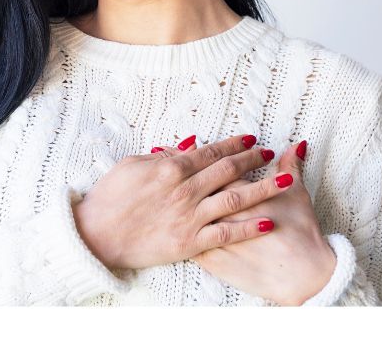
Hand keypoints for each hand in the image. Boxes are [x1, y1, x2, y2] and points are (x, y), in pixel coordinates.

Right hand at [71, 132, 295, 271]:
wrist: (96, 235)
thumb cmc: (109, 198)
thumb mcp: (132, 165)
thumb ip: (163, 155)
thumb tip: (189, 144)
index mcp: (171, 168)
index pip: (211, 151)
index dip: (234, 144)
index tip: (251, 139)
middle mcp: (185, 190)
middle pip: (228, 170)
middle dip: (253, 160)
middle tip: (270, 154)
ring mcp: (190, 216)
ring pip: (235, 198)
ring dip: (263, 189)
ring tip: (285, 182)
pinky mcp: (190, 242)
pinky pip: (226, 233)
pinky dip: (248, 227)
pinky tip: (268, 222)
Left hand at [151, 138, 336, 305]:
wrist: (300, 275)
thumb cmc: (301, 233)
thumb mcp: (297, 196)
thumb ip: (292, 166)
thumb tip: (297, 145)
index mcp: (236, 192)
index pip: (213, 167)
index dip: (201, 155)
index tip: (189, 144)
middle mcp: (219, 212)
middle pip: (192, 186)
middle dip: (178, 171)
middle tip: (167, 156)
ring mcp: (212, 236)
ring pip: (183, 211)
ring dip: (170, 195)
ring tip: (160, 181)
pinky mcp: (209, 258)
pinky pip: (184, 239)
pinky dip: (175, 225)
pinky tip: (166, 218)